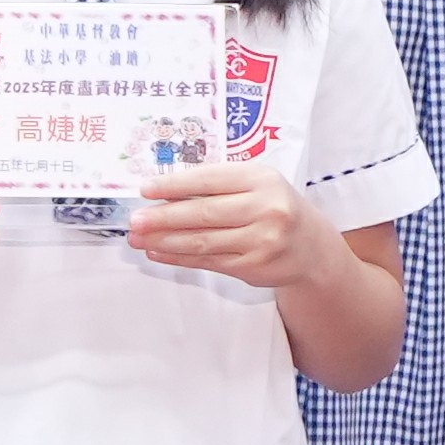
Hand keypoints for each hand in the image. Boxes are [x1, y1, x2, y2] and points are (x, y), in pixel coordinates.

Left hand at [118, 151, 315, 289]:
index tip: (146, 189)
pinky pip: (208, 261)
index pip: (210, 180)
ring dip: (165, 241)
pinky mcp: (254, 266)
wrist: (310, 246)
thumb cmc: (273, 207)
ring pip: (202, 241)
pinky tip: (158, 253)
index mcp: (261, 179)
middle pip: (203, 213)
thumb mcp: (255, 184)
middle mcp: (265, 208)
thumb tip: (164, 192)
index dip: (175, 184)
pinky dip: (179, 258)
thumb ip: (218, 185)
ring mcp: (261, 240)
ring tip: (138, 239)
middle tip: (135, 220)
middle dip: (163, 217)